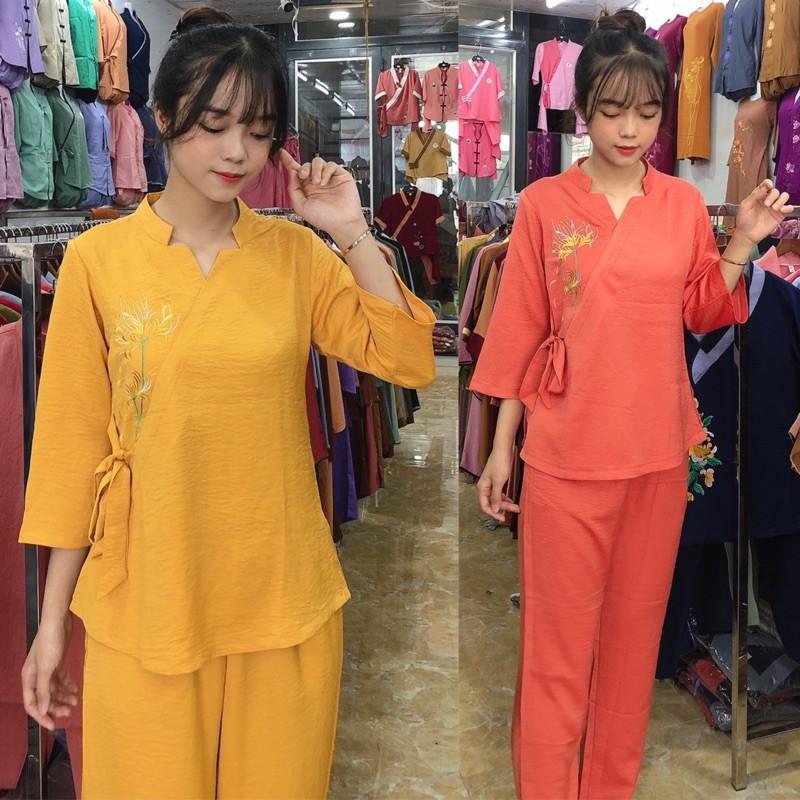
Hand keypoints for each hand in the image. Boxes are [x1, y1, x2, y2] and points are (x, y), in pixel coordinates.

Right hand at [21, 614, 77, 730]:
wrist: (58, 622)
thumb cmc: (50, 643)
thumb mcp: (47, 668)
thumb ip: (44, 690)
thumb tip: (43, 710)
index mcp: (29, 678)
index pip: (32, 704)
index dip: (42, 716)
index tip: (53, 725)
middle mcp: (36, 676)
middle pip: (45, 698)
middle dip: (56, 706)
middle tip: (70, 712)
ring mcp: (47, 669)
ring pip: (54, 689)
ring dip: (64, 697)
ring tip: (76, 701)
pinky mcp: (57, 662)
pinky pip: (61, 679)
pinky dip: (68, 685)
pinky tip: (75, 690)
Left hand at [279, 150, 364, 238]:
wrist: (342, 222)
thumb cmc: (324, 219)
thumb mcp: (301, 207)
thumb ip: (293, 190)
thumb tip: (290, 174)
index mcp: (306, 189)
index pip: (296, 171)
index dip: (288, 162)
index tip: (282, 154)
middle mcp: (317, 182)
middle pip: (307, 165)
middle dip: (304, 168)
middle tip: (304, 176)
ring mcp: (328, 178)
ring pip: (318, 162)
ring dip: (315, 170)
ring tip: (318, 182)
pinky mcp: (340, 176)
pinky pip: (331, 165)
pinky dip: (326, 171)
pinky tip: (325, 181)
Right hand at [476, 448, 520, 522]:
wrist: (503, 450)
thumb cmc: (500, 463)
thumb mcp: (499, 482)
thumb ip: (496, 497)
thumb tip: (494, 509)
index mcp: (482, 488)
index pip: (485, 506)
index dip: (493, 513)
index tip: (502, 518)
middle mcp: (485, 487)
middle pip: (492, 503)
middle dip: (503, 508)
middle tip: (515, 510)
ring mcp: (491, 484)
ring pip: (497, 498)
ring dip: (506, 504)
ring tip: (516, 507)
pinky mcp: (496, 481)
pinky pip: (499, 493)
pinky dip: (505, 498)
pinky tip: (511, 501)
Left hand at [735, 179, 794, 244]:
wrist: (747, 235)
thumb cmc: (744, 221)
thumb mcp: (745, 206)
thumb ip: (754, 196)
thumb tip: (764, 187)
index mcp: (758, 196)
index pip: (766, 185)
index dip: (768, 183)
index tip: (768, 187)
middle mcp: (767, 200)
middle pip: (776, 191)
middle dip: (772, 195)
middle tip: (766, 204)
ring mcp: (774, 207)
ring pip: (784, 196)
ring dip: (780, 200)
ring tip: (774, 208)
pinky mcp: (779, 215)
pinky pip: (789, 208)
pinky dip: (787, 207)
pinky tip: (781, 210)